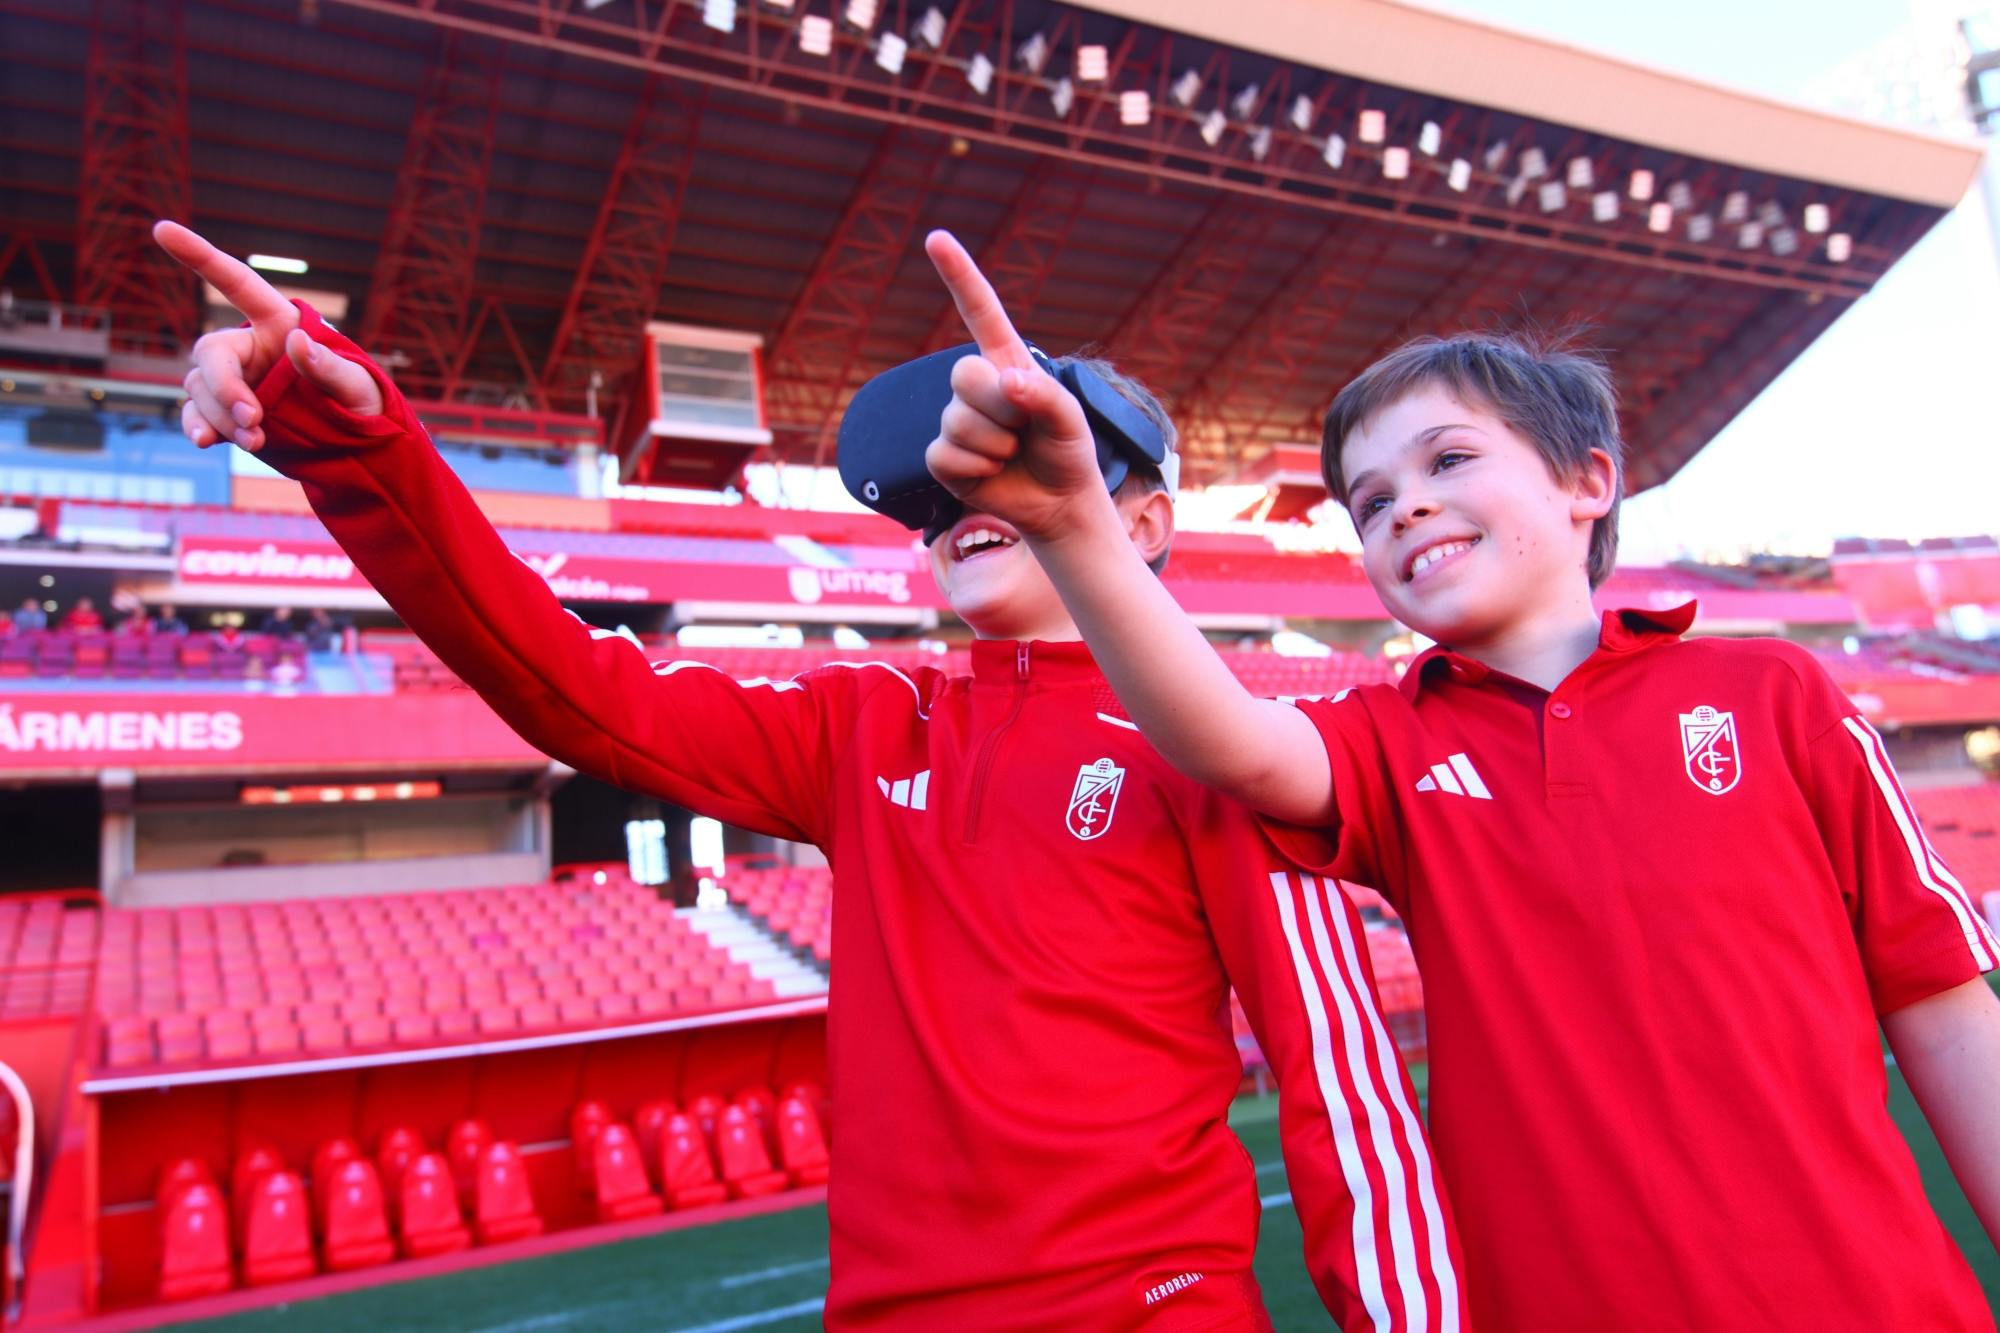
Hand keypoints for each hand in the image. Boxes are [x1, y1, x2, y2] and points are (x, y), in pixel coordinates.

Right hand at [152, 220, 382, 450]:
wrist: (357, 445)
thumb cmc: (361, 402)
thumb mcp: (358, 385)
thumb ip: (328, 366)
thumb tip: (297, 342)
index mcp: (279, 323)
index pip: (236, 282)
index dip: (199, 255)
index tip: (162, 228)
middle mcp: (249, 346)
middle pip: (211, 351)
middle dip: (225, 386)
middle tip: (254, 419)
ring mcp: (234, 380)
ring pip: (201, 388)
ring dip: (222, 416)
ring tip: (257, 440)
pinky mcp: (226, 413)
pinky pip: (197, 414)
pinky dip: (198, 426)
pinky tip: (204, 441)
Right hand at [923, 230, 1111, 539]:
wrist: (1059, 502)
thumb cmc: (1067, 452)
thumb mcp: (1071, 420)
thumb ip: (1045, 396)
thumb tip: (1006, 382)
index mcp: (1007, 361)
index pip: (980, 311)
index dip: (958, 274)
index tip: (937, 239)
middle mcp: (977, 386)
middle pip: (963, 374)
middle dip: (1000, 406)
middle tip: (1024, 430)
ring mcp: (956, 420)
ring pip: (958, 420)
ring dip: (995, 444)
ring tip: (1013, 453)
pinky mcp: (943, 456)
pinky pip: (945, 453)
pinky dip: (977, 467)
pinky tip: (993, 471)